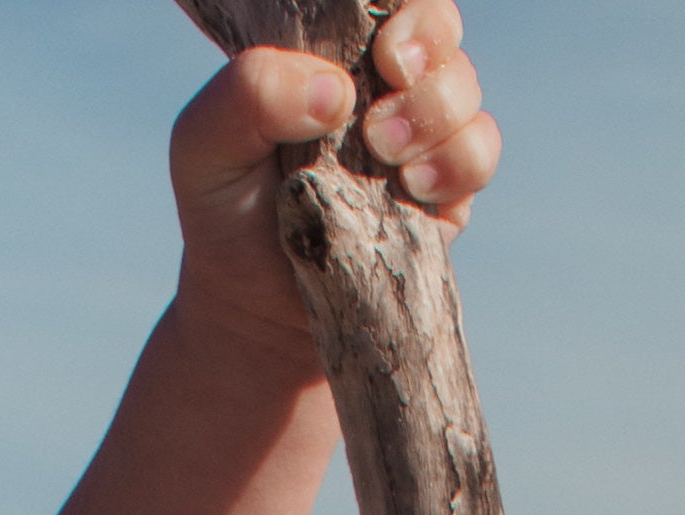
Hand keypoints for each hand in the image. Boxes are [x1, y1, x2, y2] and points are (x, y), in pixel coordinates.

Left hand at [171, 5, 503, 366]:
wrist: (255, 314)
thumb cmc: (226, 216)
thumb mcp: (204, 148)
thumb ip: (247, 93)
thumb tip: (338, 92)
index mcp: (326, 52)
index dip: (397, 0)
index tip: (375, 38)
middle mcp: (379, 83)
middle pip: (436, 20)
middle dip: (426, 36)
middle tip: (391, 73)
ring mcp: (416, 133)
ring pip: (463, 83)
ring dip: (435, 106)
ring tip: (384, 150)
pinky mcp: (444, 189)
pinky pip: (480, 148)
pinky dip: (458, 158)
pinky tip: (414, 188)